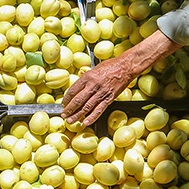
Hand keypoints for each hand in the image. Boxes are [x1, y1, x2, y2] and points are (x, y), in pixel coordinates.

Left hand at [63, 29, 183, 124]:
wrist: (125, 67)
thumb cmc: (111, 65)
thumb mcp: (94, 68)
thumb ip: (86, 78)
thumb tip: (79, 87)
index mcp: (87, 77)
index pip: (73, 90)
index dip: (66, 98)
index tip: (63, 104)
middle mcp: (93, 85)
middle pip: (78, 100)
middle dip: (69, 109)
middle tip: (64, 115)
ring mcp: (101, 92)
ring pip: (86, 107)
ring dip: (77, 115)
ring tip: (70, 121)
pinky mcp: (109, 98)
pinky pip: (99, 109)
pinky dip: (91, 117)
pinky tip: (85, 122)